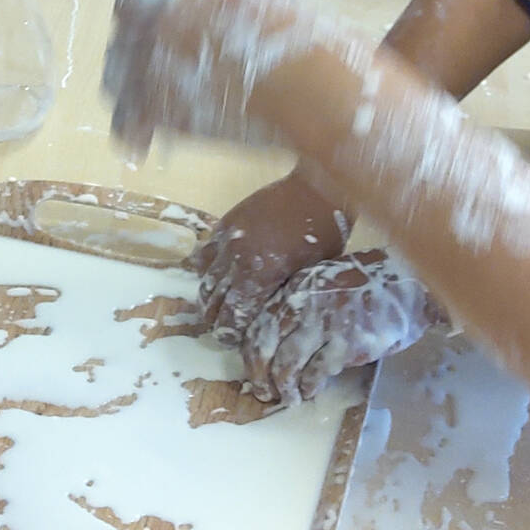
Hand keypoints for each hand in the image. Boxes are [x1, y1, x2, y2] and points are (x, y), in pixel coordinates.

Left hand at [103, 0, 359, 156]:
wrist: (312, 90)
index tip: (154, 28)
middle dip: (132, 55)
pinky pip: (126, 124)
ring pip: (113, 80)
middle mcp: (158, 27)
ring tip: (147, 104)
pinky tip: (145, 142)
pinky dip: (133, 133)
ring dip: (127, 90)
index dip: (139, 15)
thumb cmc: (302, 41)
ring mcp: (156, 69)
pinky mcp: (163, 112)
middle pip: (119, 41)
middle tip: (155, 72)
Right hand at [193, 169, 351, 344]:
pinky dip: (206, 268)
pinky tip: (214, 277)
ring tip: (215, 309)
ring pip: (205, 278)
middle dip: (215, 320)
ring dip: (208, 297)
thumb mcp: (311, 273)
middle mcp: (236, 258)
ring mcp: (228, 238)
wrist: (317, 188)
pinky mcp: (226, 223)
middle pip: (213, 300)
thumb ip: (285, 295)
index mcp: (260, 274)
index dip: (230, 332)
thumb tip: (271, 318)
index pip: (233, 314)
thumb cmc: (324, 233)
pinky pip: (205, 252)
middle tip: (221, 331)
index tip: (231, 341)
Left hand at [239, 252, 444, 404]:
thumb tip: (277, 340)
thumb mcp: (322, 283)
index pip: (258, 326)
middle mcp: (303, 305)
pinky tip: (310, 392)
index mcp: (294, 289)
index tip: (253, 371)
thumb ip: (299, 304)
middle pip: (265, 347)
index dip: (250, 354)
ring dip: (283, 387)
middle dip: (260, 376)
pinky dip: (309, 386)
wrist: (407, 281)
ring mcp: (324, 324)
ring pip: (287, 363)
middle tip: (264, 393)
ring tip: (287, 398)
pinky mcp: (348, 343)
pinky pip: (317, 372)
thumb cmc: (364, 283)